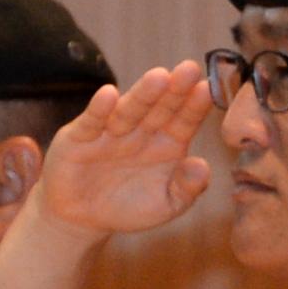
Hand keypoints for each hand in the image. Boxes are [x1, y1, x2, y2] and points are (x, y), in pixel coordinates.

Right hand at [35, 66, 215, 236]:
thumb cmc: (129, 208)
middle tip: (190, 69)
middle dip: (174, 89)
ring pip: (130, 110)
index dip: (195, 105)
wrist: (82, 219)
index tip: (208, 89)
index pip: (184, 120)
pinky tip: (108, 94)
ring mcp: (111, 131)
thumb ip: (187, 188)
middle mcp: (141, 130)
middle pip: (160, 107)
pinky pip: (92, 122)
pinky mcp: (80, 137)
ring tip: (159, 77)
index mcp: (167, 142)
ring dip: (143, 94)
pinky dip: (100, 109)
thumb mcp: (166, 204)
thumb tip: (202, 167)